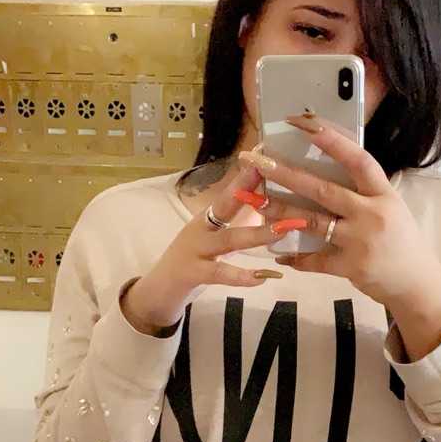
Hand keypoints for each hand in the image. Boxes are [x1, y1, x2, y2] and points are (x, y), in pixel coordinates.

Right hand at [121, 165, 306, 335]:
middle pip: (226, 204)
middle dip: (248, 188)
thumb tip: (270, 206)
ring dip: (257, 235)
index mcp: (209, 217)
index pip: (231, 191)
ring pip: (229, 240)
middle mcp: (202, 228)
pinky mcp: (193, 273)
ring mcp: (196, 249)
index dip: (248, 174)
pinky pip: (220, 273)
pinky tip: (262, 277)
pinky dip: (241, 276)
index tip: (267, 152)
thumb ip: (239, 222)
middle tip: (273, 172)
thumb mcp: (215, 237)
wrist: (159, 289)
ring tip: (281, 230)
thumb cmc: (194, 260)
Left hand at [237, 114, 440, 318]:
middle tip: (259, 163)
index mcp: (383, 194)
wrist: (417, 283)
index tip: (306, 124)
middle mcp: (371, 214)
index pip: (358, 161)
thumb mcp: (391, 208)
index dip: (333, 142)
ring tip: (255, 202)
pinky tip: (278, 255)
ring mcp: (359, 241)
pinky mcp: (349, 267)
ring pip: (310, 222)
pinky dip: (295, 258)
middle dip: (287, 175)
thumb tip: (329, 171)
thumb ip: (364, 193)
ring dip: (279, 211)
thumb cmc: (402, 241)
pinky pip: (314, 260)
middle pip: (323, 190)